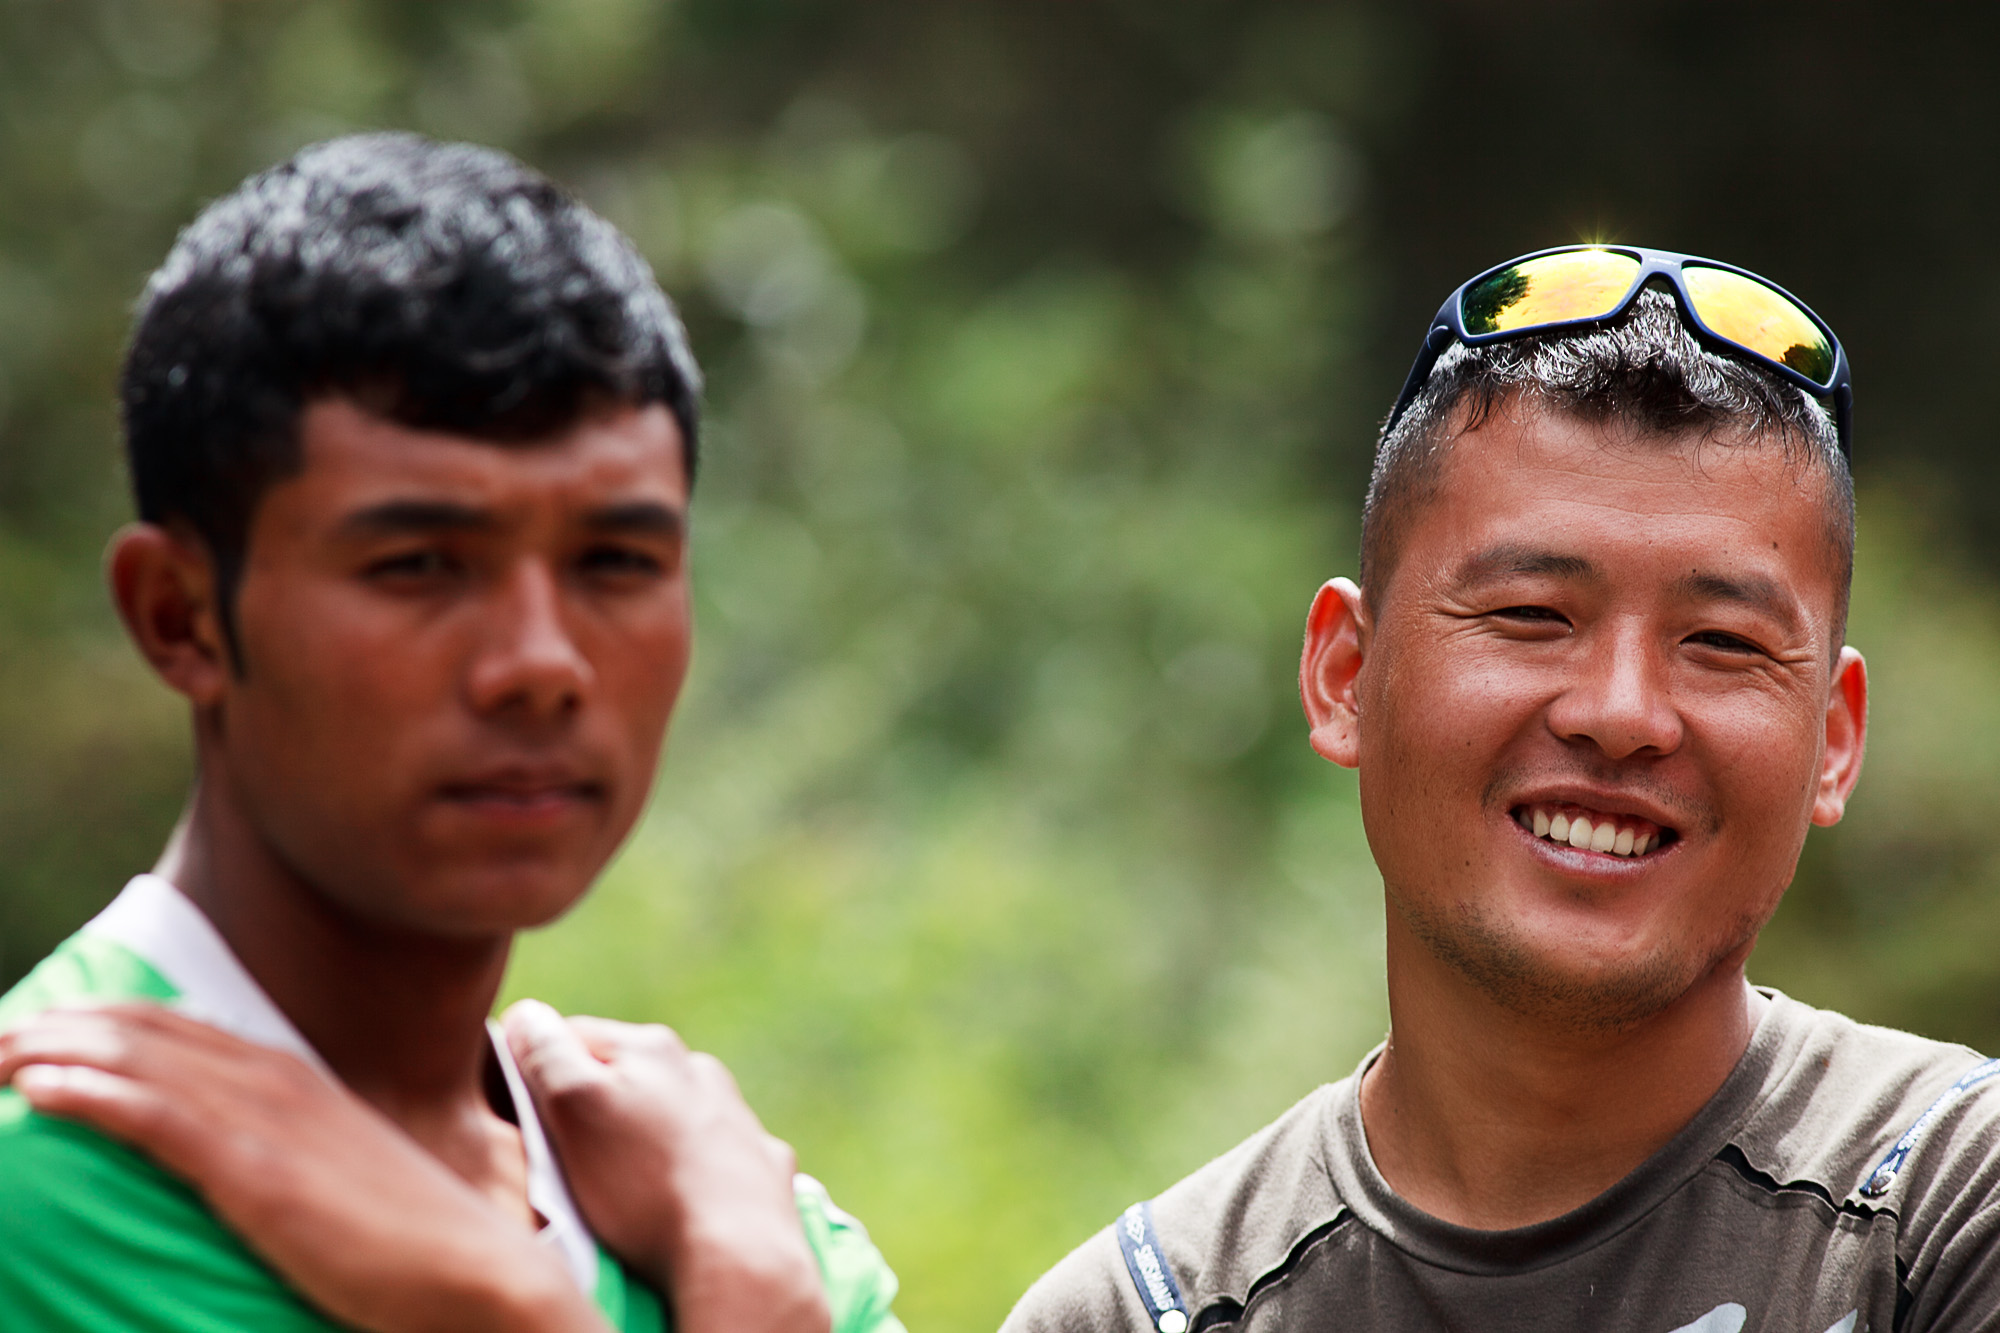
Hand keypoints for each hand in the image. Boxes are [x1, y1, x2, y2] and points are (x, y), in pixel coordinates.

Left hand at [0, 1005, 608, 1332]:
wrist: (473, 1274)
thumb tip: (230, 1164)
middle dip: (63, 1026)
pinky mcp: (261, 1174)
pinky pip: (160, 1121)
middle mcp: (277, 1081)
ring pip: (142, 1064)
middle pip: (147, 1033)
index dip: (101, 1020)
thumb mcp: (334, 1174)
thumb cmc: (408, 1240)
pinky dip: (95, 1096)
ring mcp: (270, 1123)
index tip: (38, 1028)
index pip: (176, 1028)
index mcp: (293, 1077)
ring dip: (57, 1050)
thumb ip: (281, 1152)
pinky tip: (40, 1090)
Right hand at [503, 1000, 830, 1332]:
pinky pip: (710, 1158)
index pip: (570, 1036)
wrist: (738, 1253)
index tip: (529, 1118)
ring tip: (624, 1191)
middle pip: (622, 1077)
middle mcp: (700, 1071)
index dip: (536, 1073)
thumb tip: (528, 1014)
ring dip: (643, 1141)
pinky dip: (689, 1172)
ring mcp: (736, 1117)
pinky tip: (679, 1202)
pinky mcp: (759, 1164)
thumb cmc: (645, 1185)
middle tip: (571, 1163)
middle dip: (592, 1110)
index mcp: (652, 1048)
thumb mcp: (574, 1109)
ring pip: (668, 1116)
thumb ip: (547, 1054)